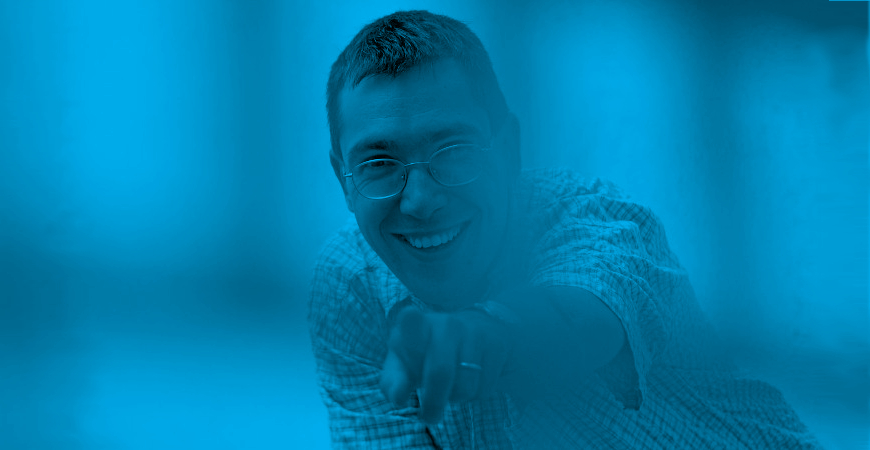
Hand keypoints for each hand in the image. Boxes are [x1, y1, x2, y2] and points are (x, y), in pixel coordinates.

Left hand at [379, 307, 511, 424]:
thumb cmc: (430, 352)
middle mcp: (447, 325)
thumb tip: (398, 398)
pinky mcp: (497, 344)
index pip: (413, 322)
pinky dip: (475, 395)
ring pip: (465, 386)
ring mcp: (474, 332)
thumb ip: (394, 381)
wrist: (475, 329)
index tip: (410, 315)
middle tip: (430, 417)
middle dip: (433, 403)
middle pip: (441, 373)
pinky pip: (485, 387)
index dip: (411, 322)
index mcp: (417, 326)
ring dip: (456, 398)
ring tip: (452, 388)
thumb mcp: (406, 363)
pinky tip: (471, 381)